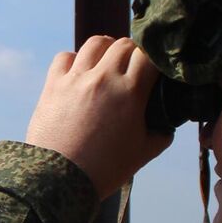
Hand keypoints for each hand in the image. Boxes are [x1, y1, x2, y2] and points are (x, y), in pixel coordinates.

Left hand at [24, 35, 173, 198]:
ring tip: (108, 62)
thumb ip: (162, 133)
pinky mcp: (53, 85)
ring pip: (96, 43)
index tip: (155, 69)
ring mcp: (76, 79)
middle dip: (134, 52)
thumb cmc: (105, 168)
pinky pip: (65, 56)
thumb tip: (168, 123)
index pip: (150, 55)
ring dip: (107, 49)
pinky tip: (80, 73)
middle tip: (134, 67)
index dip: (156, 58)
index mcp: (130, 92)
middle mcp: (103, 78)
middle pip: (124, 44)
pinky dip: (75, 59)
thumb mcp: (144, 153)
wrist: (60, 180)